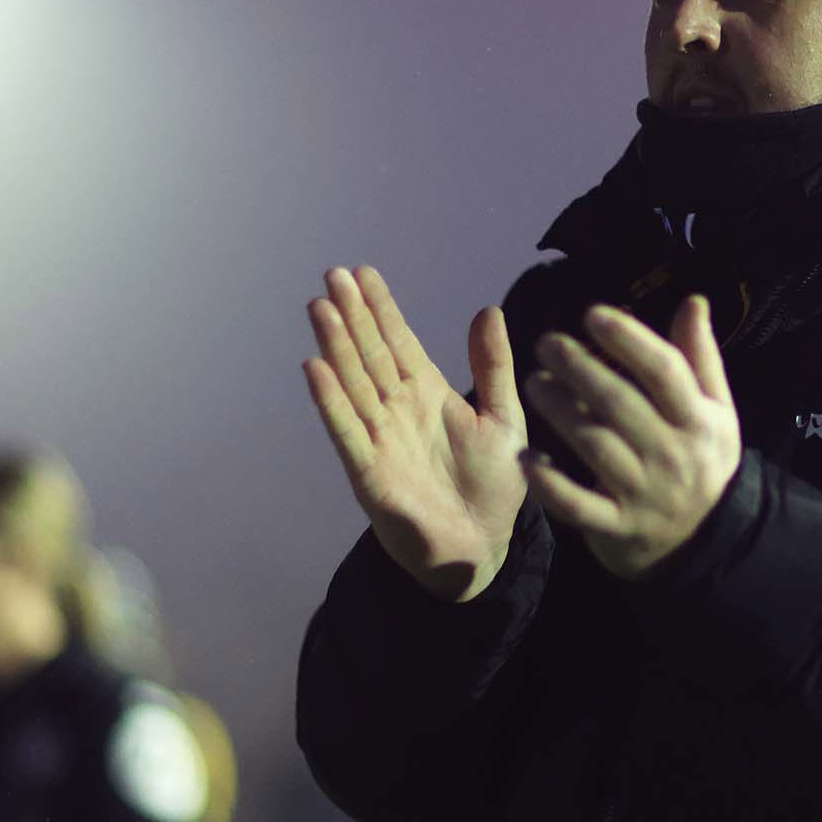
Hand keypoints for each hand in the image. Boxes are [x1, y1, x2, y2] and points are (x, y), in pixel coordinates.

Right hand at [304, 267, 527, 602]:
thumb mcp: (505, 421)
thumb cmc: (493, 488)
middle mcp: (398, 410)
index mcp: (428, 394)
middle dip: (352, 315)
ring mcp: (381, 439)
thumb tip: (487, 310)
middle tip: (333, 275)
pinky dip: (331, 401)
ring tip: (320, 308)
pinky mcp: (370, 472)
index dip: (381, 308)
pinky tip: (315, 368)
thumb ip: (494, 369)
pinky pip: (347, 431)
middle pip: (369, 354)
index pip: (399, 342)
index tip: (363, 272)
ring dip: (336, 346)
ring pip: (353, 383)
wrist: (482, 548)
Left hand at [521, 298, 741, 579]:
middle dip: (580, 368)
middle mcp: (673, 455)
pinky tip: (526, 456)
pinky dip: (550, 483)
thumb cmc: (701, 458)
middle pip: (621, 403)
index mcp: (699, 420)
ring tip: (534, 383)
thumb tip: (693, 300)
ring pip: (595, 446)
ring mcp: (643, 494)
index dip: (628, 339)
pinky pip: (577, 505)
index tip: (593, 314)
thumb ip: (700, 357)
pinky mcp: (617, 527)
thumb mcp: (716, 410)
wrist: (704, 541)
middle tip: (547, 343)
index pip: (664, 371)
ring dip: (560, 411)